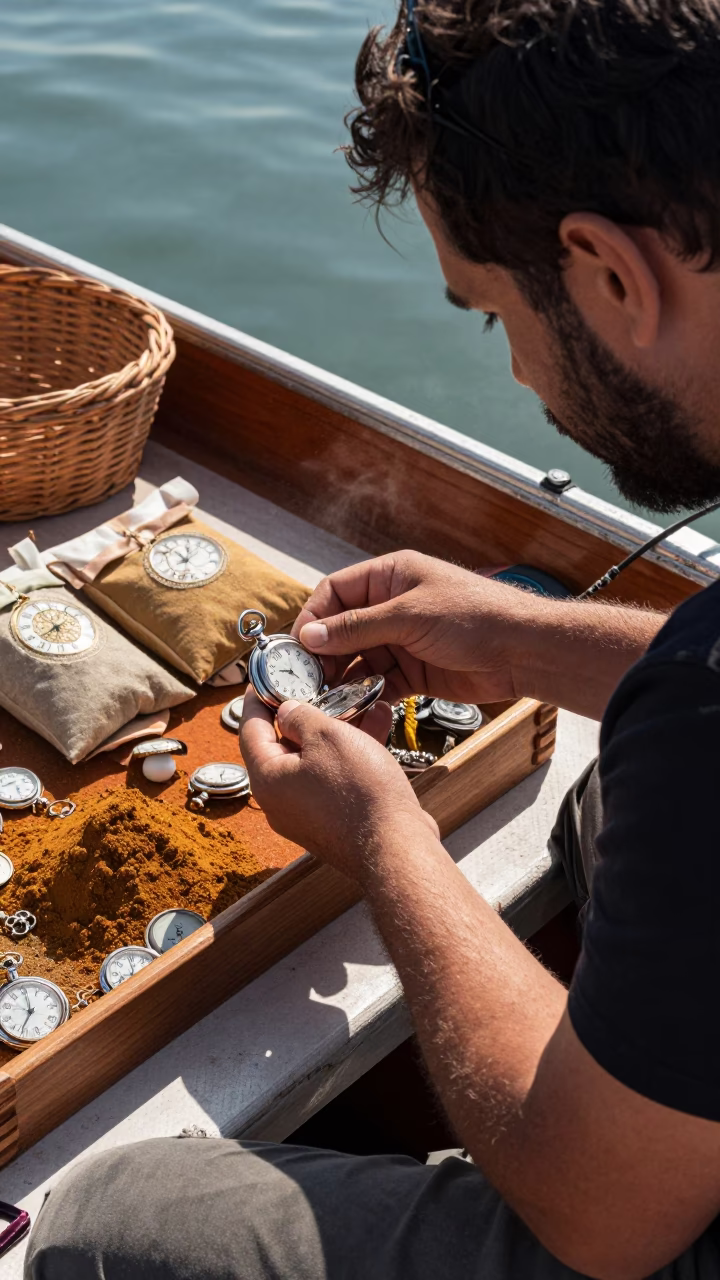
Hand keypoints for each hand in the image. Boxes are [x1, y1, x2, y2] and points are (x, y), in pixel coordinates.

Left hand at [240, 688, 438, 881]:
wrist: (396, 846)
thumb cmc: (359, 793)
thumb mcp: (327, 735)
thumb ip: (301, 716)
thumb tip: (287, 713)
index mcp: (267, 779)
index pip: (250, 730)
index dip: (257, 700)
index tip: (263, 680)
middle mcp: (280, 801)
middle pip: (282, 746)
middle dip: (304, 714)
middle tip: (316, 688)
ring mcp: (306, 815)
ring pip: (314, 761)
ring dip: (335, 731)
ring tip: (357, 703)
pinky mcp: (332, 822)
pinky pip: (333, 779)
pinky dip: (348, 755)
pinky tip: (374, 729)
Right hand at [292, 550, 537, 704]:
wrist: (522, 651)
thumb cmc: (474, 616)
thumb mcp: (409, 616)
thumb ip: (357, 627)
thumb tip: (310, 635)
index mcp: (390, 577)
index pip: (336, 592)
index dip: (314, 618)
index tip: (298, 648)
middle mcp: (392, 606)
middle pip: (342, 630)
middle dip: (324, 655)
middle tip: (308, 680)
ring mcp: (402, 640)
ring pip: (358, 660)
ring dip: (343, 679)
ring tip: (328, 699)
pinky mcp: (413, 671)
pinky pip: (379, 683)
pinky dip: (366, 695)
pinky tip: (356, 707)